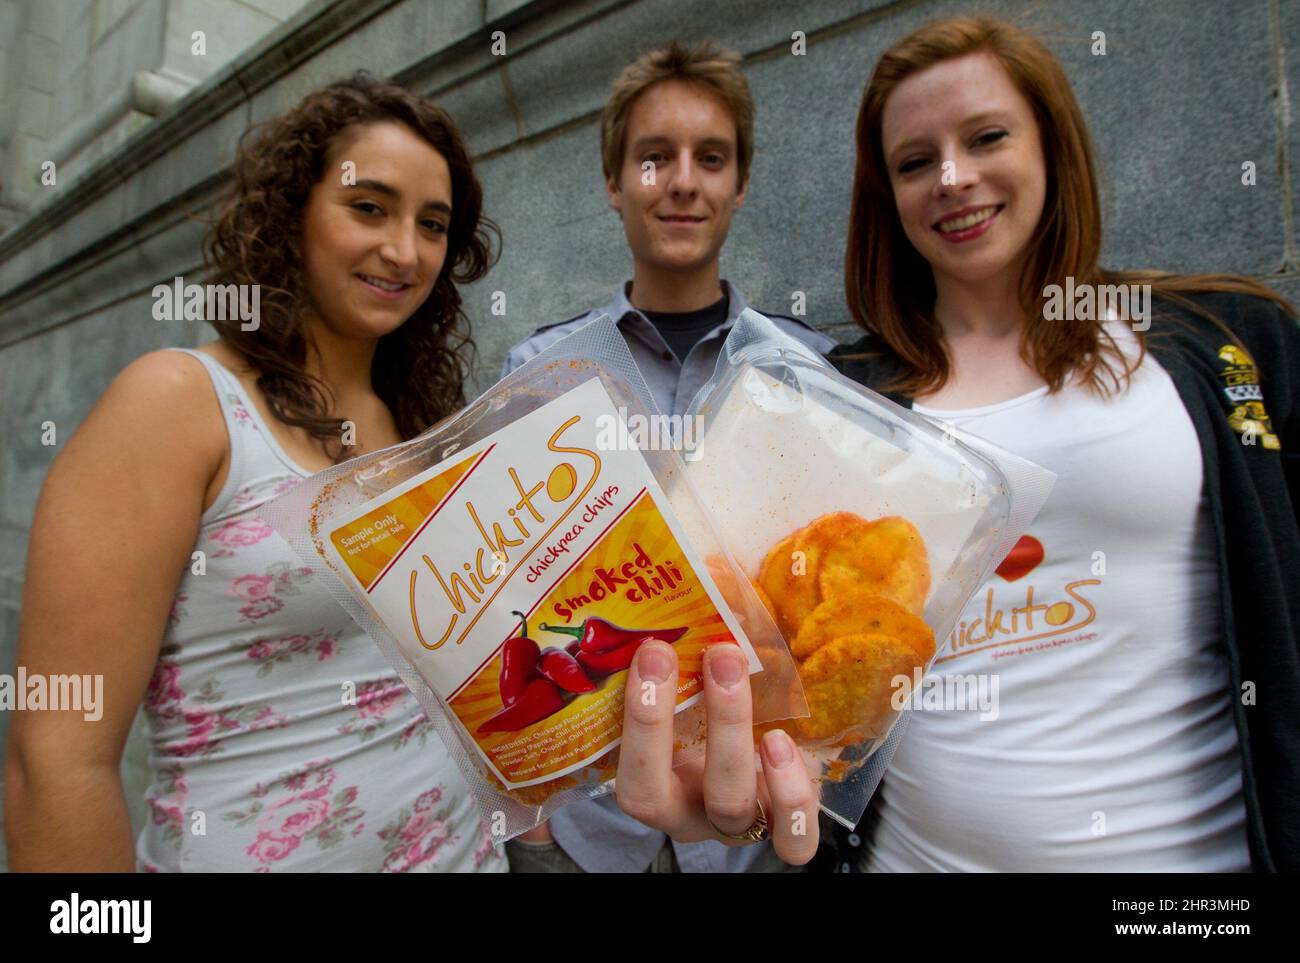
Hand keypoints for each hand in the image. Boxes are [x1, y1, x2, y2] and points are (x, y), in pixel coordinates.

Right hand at [614, 640, 819, 864]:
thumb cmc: (716, 705)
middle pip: (660, 797)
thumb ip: (678, 652)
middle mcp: (686, 811)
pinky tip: (782, 742)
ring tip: (740, 676)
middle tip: (700, 654)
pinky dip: (791, 797)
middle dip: (664, 723)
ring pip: (729, 807)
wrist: (773, 744)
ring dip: (731, 738)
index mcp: (651, 783)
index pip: (627, 778)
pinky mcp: (785, 828)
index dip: (637, 720)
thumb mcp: (691, 686)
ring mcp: (735, 825)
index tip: (654, 650)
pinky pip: (791, 839)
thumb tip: (687, 577)